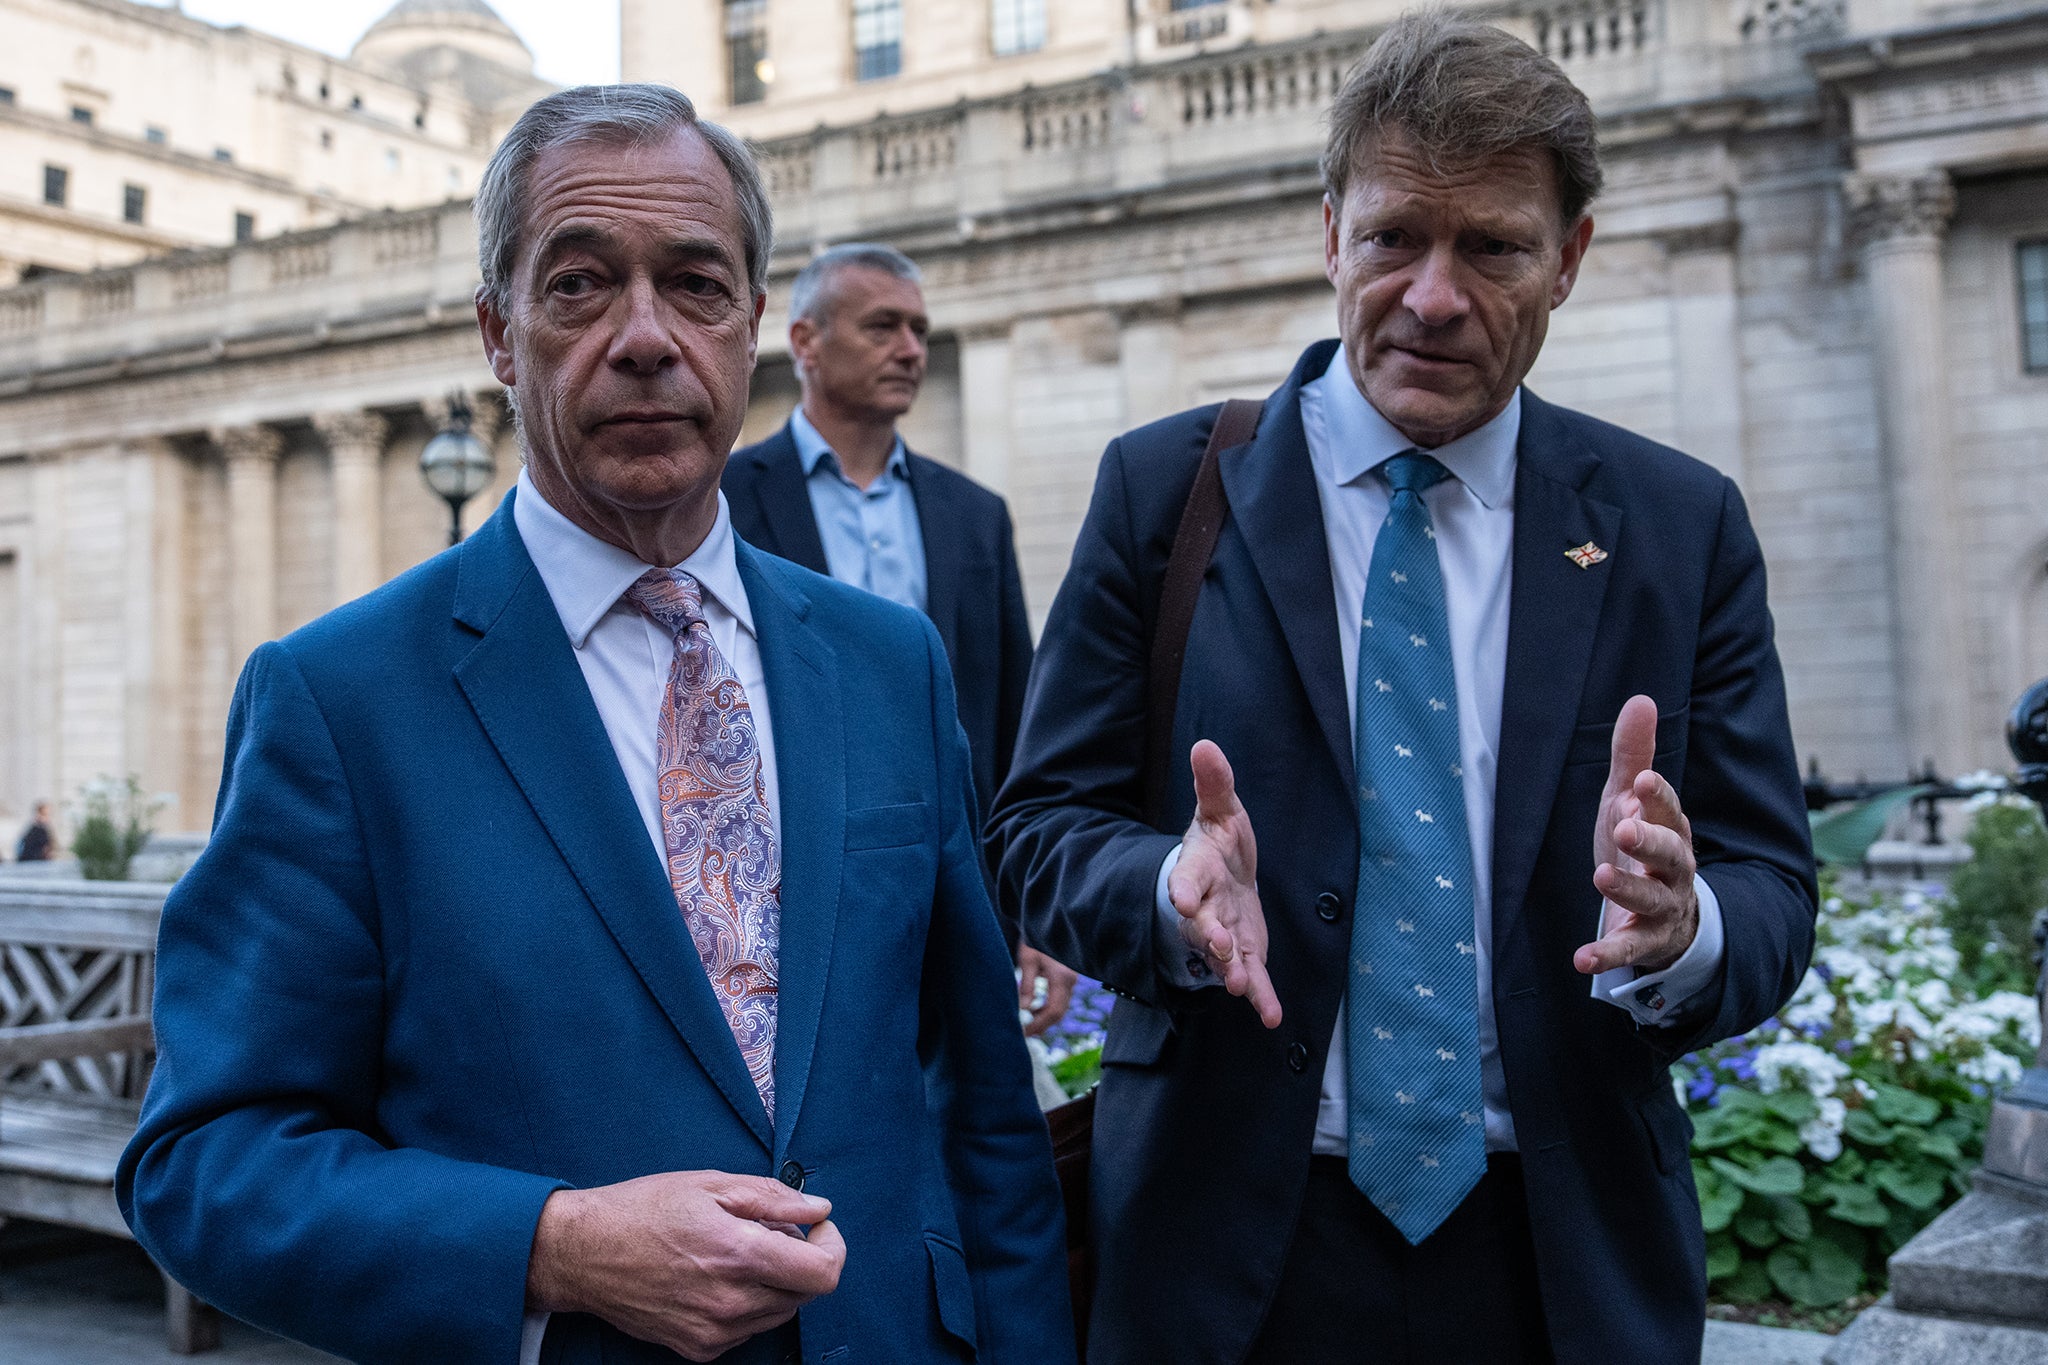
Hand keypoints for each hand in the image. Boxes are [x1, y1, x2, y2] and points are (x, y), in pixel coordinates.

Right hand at [526, 1170, 844, 1361]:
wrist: (584, 1253)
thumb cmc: (643, 1210)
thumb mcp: (711, 1184)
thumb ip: (773, 1198)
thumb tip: (819, 1209)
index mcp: (739, 1255)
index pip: (824, 1273)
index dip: (831, 1246)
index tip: (818, 1228)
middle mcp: (731, 1302)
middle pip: (805, 1293)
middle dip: (801, 1260)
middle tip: (769, 1230)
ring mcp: (715, 1331)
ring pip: (779, 1312)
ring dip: (775, 1282)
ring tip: (738, 1251)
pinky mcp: (699, 1348)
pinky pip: (747, 1329)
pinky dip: (747, 1303)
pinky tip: (717, 1276)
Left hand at [1016, 944, 1077, 1036]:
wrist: (1048, 921)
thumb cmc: (1036, 938)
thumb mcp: (1028, 961)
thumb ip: (1027, 986)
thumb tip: (1024, 1009)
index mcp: (1061, 978)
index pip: (1053, 1011)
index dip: (1038, 1024)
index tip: (1023, 1032)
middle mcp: (1070, 981)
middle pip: (1059, 1012)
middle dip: (1042, 1024)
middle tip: (1024, 1032)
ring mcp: (1070, 980)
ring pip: (1060, 1007)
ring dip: (1044, 1016)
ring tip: (1026, 1022)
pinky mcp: (1067, 977)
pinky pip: (1060, 998)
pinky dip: (1048, 1007)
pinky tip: (1034, 1008)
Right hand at [1167, 740, 1281, 1026]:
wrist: (1224, 883)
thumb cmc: (1219, 845)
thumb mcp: (1219, 811)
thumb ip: (1213, 784)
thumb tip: (1205, 744)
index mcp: (1198, 870)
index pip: (1189, 879)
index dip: (1186, 890)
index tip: (1184, 900)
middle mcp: (1207, 907)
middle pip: (1204, 924)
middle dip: (1208, 935)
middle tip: (1216, 945)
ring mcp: (1223, 934)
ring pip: (1223, 955)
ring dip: (1230, 969)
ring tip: (1239, 984)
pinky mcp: (1244, 954)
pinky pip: (1252, 977)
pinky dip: (1260, 998)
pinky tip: (1270, 1017)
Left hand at [1574, 695, 1698, 976]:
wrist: (1668, 916)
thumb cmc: (1643, 847)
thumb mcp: (1631, 802)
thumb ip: (1633, 756)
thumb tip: (1641, 699)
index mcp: (1671, 830)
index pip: (1670, 810)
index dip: (1658, 797)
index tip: (1642, 781)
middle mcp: (1674, 868)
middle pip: (1671, 855)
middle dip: (1650, 841)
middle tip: (1624, 828)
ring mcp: (1663, 907)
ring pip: (1652, 898)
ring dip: (1627, 888)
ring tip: (1600, 875)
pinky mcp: (1646, 940)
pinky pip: (1630, 949)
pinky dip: (1607, 954)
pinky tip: (1582, 959)